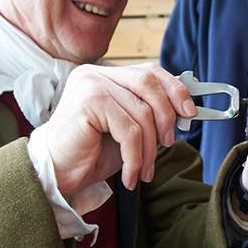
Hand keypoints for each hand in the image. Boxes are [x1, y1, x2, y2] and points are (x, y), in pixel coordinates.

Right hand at [37, 63, 196, 192]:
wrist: (56, 174)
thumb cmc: (91, 152)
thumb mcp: (128, 129)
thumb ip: (150, 113)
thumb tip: (186, 108)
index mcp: (107, 74)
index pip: (149, 71)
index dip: (174, 89)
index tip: (190, 111)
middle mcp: (96, 73)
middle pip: (149, 84)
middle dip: (167, 116)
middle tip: (169, 143)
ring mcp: (90, 84)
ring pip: (142, 113)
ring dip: (149, 148)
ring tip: (144, 171)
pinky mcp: (88, 102)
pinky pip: (129, 130)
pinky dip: (135, 158)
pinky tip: (130, 176)